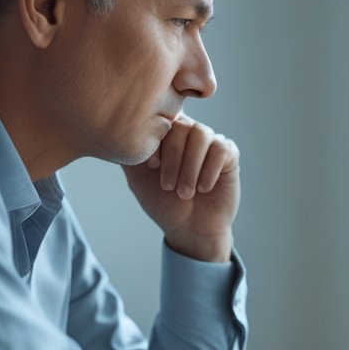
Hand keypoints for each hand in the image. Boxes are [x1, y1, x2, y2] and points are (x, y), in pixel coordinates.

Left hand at [122, 114, 239, 261]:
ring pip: (202, 134)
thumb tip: (119, 132)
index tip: (152, 167)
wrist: (190, 228)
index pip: (162, 121)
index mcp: (167, 135)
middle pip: (182, 125)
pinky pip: (221, 149)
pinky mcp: (229, 155)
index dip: (157, 143)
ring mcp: (210, 142)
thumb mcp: (138, 180)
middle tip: (168, 187)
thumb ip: (131, 155)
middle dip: (173, 158)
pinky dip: (209, 171)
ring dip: (190, 166)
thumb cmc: (164, 203)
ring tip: (185, 192)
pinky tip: (203, 188)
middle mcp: (189, 133)